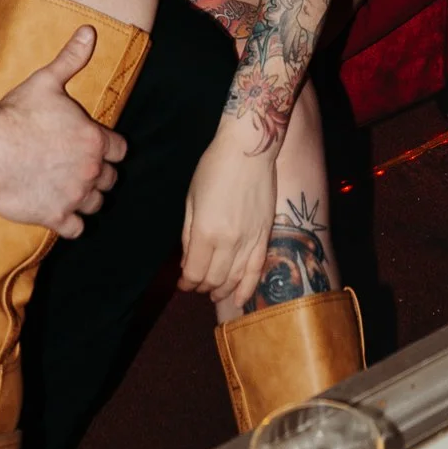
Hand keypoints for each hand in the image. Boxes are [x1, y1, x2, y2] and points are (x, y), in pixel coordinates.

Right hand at [0, 24, 124, 235]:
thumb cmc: (18, 113)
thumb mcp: (47, 81)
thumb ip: (71, 59)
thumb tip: (88, 31)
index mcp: (94, 139)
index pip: (120, 149)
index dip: (110, 147)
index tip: (98, 146)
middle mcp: (90, 170)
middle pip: (110, 179)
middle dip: (100, 173)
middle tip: (81, 168)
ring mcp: (74, 196)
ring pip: (96, 204)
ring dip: (88, 198)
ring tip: (73, 190)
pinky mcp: (55, 216)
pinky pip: (76, 228)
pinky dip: (72, 223)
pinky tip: (60, 212)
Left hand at [180, 115, 279, 308]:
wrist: (249, 149)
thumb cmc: (214, 168)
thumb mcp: (191, 199)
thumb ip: (189, 235)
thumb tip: (187, 263)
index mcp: (206, 231)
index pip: (195, 272)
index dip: (187, 282)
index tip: (183, 283)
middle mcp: (229, 241)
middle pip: (214, 279)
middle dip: (202, 286)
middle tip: (196, 284)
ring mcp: (250, 240)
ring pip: (234, 279)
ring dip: (222, 290)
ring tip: (214, 292)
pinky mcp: (265, 235)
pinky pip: (256, 270)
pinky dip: (247, 288)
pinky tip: (240, 299)